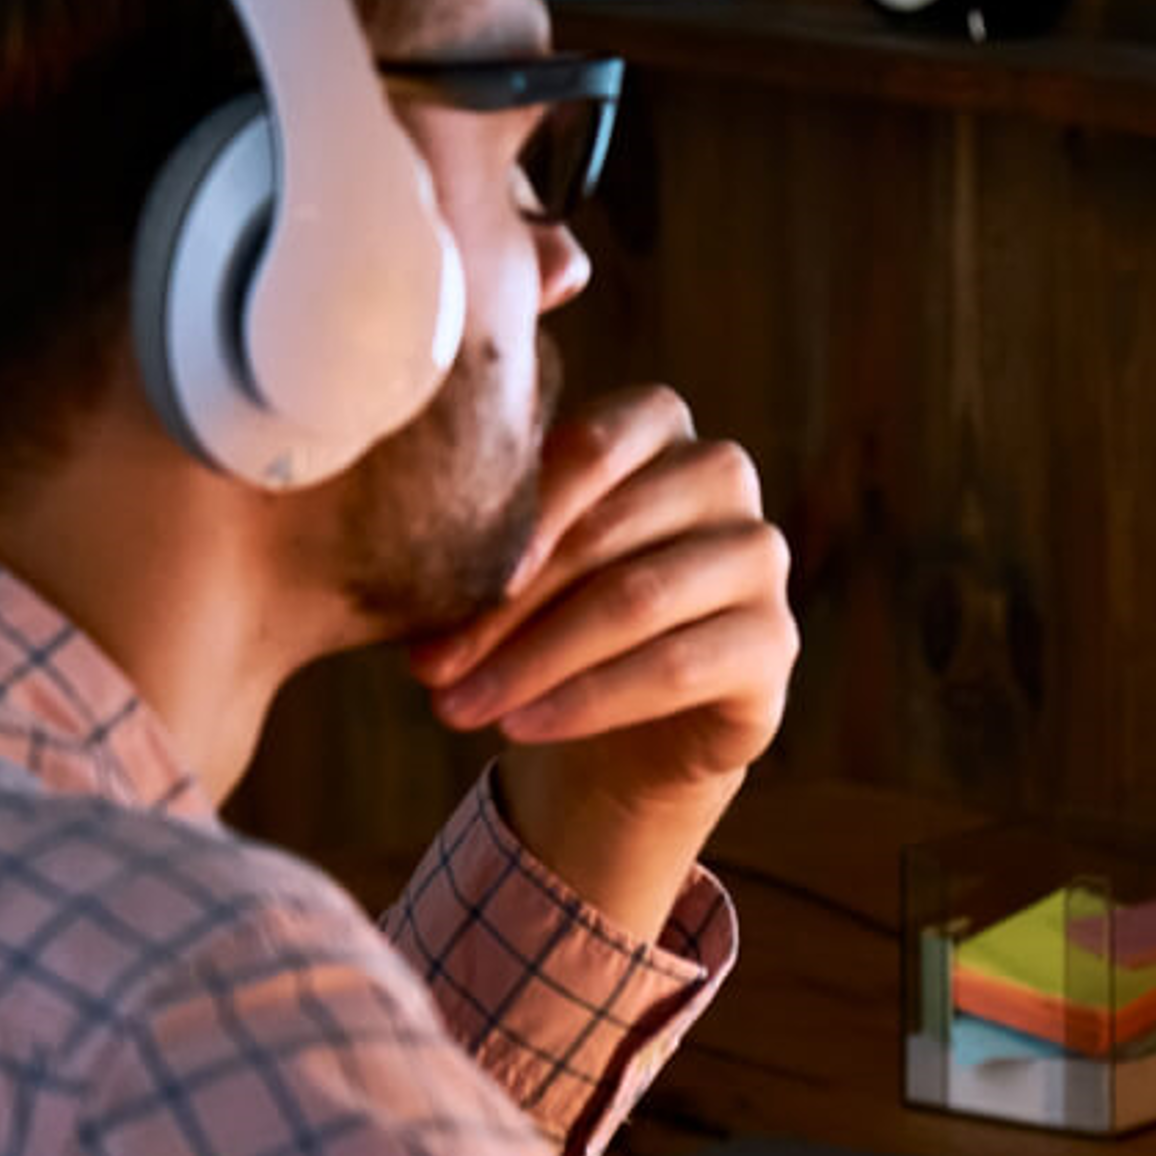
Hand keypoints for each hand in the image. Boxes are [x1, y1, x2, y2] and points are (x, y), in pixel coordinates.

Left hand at [407, 386, 797, 931]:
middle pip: (610, 532)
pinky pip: (677, 668)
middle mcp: (724, 480)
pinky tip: (521, 727)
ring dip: (534, 660)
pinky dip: (588, 701)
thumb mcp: (507, 559)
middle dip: (506, 606)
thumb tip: (380, 529)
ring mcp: (759, 559)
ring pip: (638, 600)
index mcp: (661, 428)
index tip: (449, 569)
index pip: (601, 441)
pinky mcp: (775, 643)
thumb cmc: (546, 614)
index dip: (529, 503)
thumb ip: (476, 524)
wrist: (623, 721)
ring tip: (456, 708)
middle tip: (425, 666)